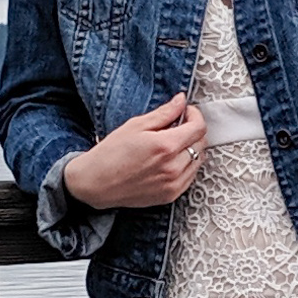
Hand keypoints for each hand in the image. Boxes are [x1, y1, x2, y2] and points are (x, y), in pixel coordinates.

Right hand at [62, 94, 208, 209]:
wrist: (96, 184)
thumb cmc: (110, 155)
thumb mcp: (136, 126)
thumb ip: (163, 113)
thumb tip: (180, 102)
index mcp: (166, 146)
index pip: (198, 127)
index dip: (194, 115)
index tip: (186, 112)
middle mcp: (173, 167)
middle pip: (201, 143)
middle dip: (193, 131)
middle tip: (179, 125)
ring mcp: (174, 184)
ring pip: (198, 161)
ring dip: (191, 149)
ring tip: (173, 143)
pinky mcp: (171, 195)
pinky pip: (190, 177)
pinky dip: (186, 165)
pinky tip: (170, 160)